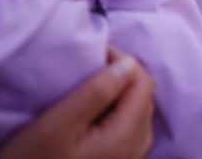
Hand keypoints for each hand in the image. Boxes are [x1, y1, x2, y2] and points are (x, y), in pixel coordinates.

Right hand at [0, 47, 155, 158]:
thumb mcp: (56, 124)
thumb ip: (96, 92)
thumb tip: (128, 63)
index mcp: (123, 138)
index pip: (144, 84)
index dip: (123, 61)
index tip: (95, 53)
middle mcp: (133, 153)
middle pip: (145, 99)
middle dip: (124, 76)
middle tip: (92, 66)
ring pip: (139, 115)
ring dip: (121, 94)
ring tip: (91, 86)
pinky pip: (130, 132)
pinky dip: (118, 113)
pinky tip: (95, 113)